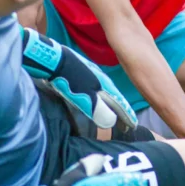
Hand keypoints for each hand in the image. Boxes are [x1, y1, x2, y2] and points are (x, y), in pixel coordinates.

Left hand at [22, 28, 137, 128]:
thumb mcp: (86, 96)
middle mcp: (99, 80)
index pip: (119, 103)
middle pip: (113, 98)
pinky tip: (91, 102)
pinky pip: (91, 91)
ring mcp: (88, 76)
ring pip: (103, 93)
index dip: (125, 114)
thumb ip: (99, 109)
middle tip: (125, 124)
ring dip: (108, 105)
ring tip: (111, 116)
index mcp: (104, 85)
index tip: (133, 125)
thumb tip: (112, 122)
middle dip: (120, 110)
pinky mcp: (77, 76)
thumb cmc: (69, 79)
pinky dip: (96, 100)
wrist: (52, 60)